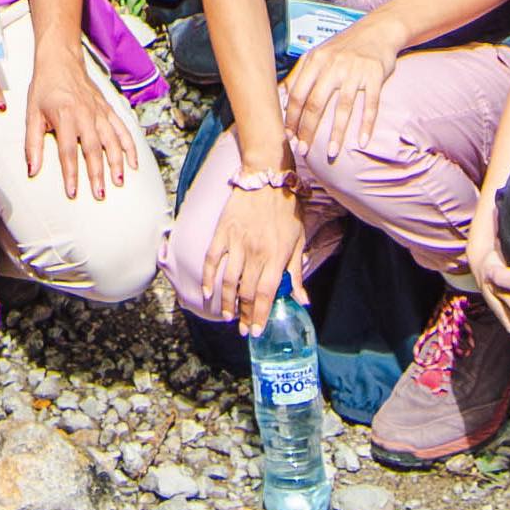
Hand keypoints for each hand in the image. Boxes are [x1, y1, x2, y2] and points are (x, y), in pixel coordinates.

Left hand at [23, 45, 135, 201]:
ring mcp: (99, 112)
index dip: (70, 174)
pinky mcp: (108, 109)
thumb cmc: (45, 88)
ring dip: (116, 163)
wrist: (61, 60)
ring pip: (111, 141)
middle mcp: (85, 114)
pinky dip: (129, 146)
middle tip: (100, 195)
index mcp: (64, 116)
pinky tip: (133, 163)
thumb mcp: (32, 113)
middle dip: (97, 173)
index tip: (73, 192)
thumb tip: (32, 169)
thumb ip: (33, 143)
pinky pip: (122, 129)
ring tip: (119, 182)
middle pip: (93, 149)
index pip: (68, 151)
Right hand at [199, 173, 307, 338]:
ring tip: (229, 317)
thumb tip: (302, 301)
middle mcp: (255, 252)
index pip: (266, 294)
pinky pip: (212, 259)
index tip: (257, 331)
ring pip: (228, 280)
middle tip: (243, 330)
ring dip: (227, 302)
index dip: (260, 315)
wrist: (267, 177)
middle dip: (245, 315)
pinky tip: (207, 292)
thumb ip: (296, 273)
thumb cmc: (286, 210)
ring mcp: (237, 242)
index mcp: (276, 256)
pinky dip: (208, 278)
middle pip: (246, 292)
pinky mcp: (222, 231)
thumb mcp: (298, 241)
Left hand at [283, 19, 399, 163]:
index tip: (289, 137)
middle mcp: (333, 64)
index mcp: (315, 60)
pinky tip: (362, 141)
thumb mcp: (319, 54)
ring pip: (342, 106)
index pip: (298, 94)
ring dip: (336, 133)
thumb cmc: (344, 46)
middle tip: (303, 151)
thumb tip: (283, 96)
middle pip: (316, 103)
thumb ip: (302, 73)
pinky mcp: (375, 74)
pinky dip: (366, 124)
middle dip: (307, 130)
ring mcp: (354, 70)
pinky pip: (370, 103)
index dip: (292, 117)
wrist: (377, 30)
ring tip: (331, 153)